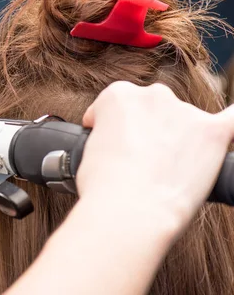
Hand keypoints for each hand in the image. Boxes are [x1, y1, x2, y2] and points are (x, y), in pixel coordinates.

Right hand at [78, 81, 233, 232]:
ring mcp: (186, 112)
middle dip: (146, 130)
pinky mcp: (214, 133)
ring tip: (163, 172)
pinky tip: (222, 133)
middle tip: (138, 162)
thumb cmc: (102, 188)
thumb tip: (119, 148)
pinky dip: (229, 124)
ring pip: (184, 121)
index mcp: (117, 95)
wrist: (128, 212)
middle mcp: (152, 95)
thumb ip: (106, 136)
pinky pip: (233, 120)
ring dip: (176, 138)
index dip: (111, 129)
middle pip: (152, 108)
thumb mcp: (87, 149)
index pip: (115, 105)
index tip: (111, 146)